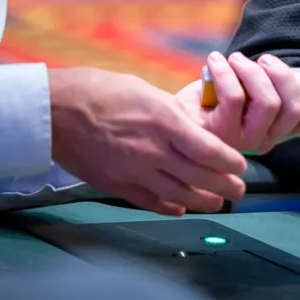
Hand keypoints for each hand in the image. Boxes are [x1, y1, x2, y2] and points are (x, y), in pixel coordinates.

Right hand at [49, 68, 247, 216]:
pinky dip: (168, 207)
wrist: (57, 110)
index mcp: (166, 123)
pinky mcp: (115, 185)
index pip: (210, 150)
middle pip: (199, 177)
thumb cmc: (103, 91)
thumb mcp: (148, 92)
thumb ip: (173, 115)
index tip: (242, 166)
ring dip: (201, 201)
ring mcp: (133, 171)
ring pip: (178, 195)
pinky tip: (179, 208)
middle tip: (239, 190)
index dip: (230, 162)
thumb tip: (194, 127)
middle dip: (225, 186)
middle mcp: (153, 151)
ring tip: (217, 203)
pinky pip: (149, 202)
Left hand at [175, 52, 299, 155]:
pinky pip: (235, 96)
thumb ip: (269, 86)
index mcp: (279, 130)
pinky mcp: (220, 135)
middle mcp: (266, 140)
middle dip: (282, 74)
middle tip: (263, 59)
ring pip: (269, 102)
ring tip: (237, 59)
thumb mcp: (245, 93)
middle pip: (293, 107)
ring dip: (254, 71)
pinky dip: (226, 72)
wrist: (170, 120)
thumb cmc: (210, 101)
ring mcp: (244, 141)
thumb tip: (289, 69)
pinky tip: (215, 61)